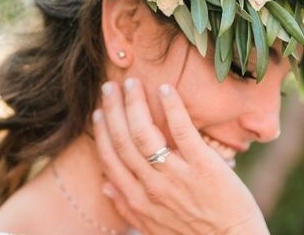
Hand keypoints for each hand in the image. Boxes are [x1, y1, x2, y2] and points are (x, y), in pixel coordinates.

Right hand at [92, 78, 269, 234]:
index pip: (111, 160)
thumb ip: (127, 207)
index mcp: (139, 200)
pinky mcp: (204, 166)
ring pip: (145, 134)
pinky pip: (183, 131)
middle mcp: (153, 187)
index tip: (99, 111)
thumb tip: (104, 184)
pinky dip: (172, 108)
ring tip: (131, 83)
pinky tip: (165, 89)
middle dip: (113, 110)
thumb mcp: (153, 228)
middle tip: (110, 86)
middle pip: (124, 141)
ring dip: (134, 105)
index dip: (102, 132)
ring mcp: (177, 176)